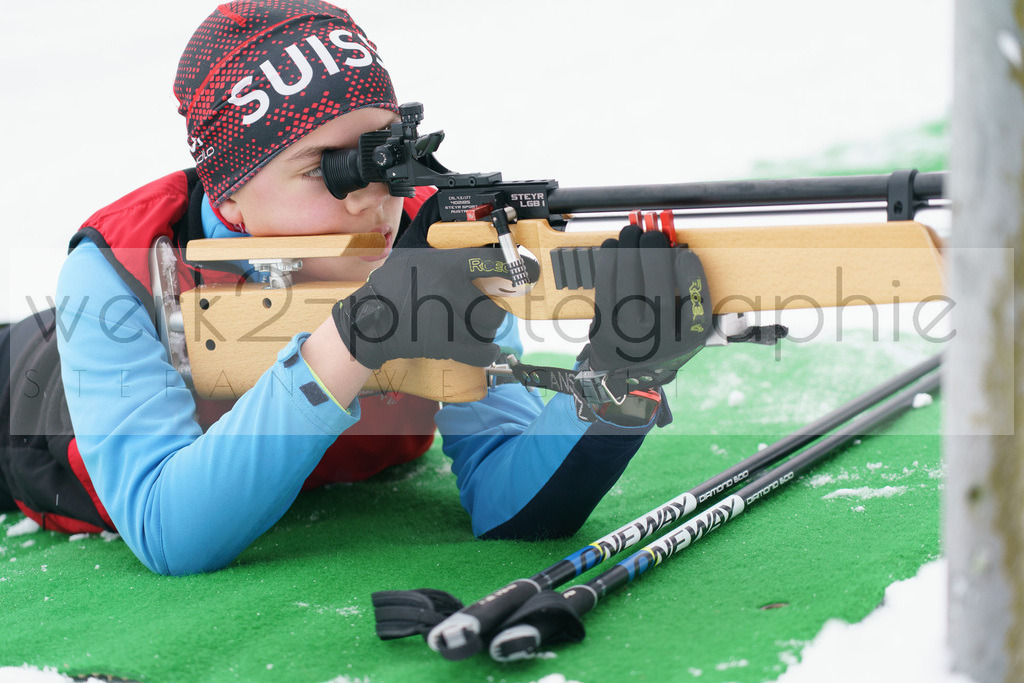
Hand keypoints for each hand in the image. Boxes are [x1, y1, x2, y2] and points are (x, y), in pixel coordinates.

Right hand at [332, 196, 516, 368]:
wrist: (371, 322)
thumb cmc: (393, 288)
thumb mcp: (415, 258)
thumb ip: (446, 257)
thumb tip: (479, 255)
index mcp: (448, 264)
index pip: (495, 261)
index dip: (518, 266)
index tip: (530, 270)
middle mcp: (453, 290)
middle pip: (495, 307)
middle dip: (491, 312)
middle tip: (479, 311)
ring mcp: (451, 319)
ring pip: (489, 328)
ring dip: (485, 330)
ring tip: (470, 327)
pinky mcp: (446, 344)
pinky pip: (482, 352)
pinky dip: (486, 352)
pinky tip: (482, 348)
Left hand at [584, 224, 708, 375]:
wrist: (624, 369)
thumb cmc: (659, 338)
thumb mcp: (684, 327)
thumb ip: (690, 297)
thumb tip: (677, 253)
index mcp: (686, 341)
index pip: (696, 307)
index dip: (692, 276)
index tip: (686, 253)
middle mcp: (658, 342)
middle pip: (660, 293)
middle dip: (655, 255)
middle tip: (652, 234)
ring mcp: (629, 337)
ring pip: (630, 286)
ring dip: (629, 251)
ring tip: (631, 233)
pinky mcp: (604, 328)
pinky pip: (606, 288)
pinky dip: (608, 262)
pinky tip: (613, 247)